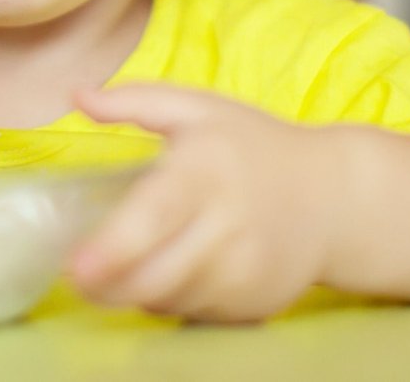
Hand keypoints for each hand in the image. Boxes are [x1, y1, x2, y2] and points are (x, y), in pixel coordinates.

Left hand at [71, 84, 354, 322]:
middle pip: (155, 275)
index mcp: (206, 170)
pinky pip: (194, 313)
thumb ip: (134, 100)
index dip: (114, 247)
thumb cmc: (253, 145)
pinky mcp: (255, 304)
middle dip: (106, 284)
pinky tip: (175, 271)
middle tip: (80, 275)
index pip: (156, 215)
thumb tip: (77, 95)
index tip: (75, 266)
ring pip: (169, 300)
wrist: (334, 197)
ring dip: (136, 291)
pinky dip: (172, 300)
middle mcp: (229, 225)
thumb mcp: (197, 107)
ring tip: (134, 261)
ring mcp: (246, 271)